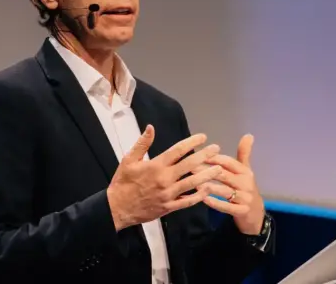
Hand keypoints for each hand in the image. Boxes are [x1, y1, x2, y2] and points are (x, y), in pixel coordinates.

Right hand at [107, 125, 222, 231]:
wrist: (117, 208)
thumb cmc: (122, 182)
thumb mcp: (128, 160)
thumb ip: (142, 143)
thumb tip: (151, 127)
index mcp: (156, 165)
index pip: (178, 150)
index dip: (192, 142)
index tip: (202, 137)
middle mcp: (165, 179)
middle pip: (189, 165)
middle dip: (205, 155)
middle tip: (216, 148)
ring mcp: (168, 194)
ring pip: (193, 183)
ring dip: (207, 174)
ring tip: (219, 168)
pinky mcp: (169, 207)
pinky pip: (188, 201)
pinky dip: (199, 196)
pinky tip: (208, 189)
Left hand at [195, 134, 264, 234]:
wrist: (256, 214)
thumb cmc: (246, 188)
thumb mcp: (246, 171)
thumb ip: (244, 153)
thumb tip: (249, 134)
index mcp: (245, 171)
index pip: (228, 162)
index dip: (213, 158)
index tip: (198, 154)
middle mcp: (246, 183)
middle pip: (224, 175)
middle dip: (207, 170)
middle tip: (190, 167)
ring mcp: (245, 198)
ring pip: (224, 191)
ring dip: (209, 186)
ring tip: (194, 183)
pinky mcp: (241, 211)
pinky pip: (226, 207)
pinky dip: (215, 203)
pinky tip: (203, 199)